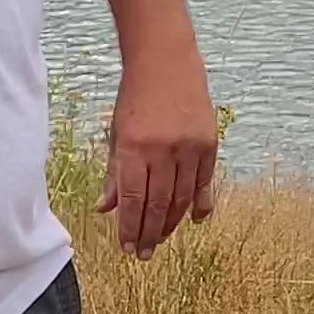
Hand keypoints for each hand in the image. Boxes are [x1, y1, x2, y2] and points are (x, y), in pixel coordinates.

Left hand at [101, 36, 219, 255]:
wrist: (166, 61)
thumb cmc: (135, 97)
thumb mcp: (117, 133)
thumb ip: (114, 173)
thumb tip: (104, 209)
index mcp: (134, 148)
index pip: (132, 200)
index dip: (129, 227)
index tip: (127, 247)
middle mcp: (163, 150)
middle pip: (158, 205)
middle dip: (149, 233)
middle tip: (143, 253)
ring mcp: (189, 148)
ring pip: (182, 199)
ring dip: (170, 223)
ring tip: (159, 239)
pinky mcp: (209, 144)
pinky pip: (204, 183)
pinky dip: (200, 204)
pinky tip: (195, 221)